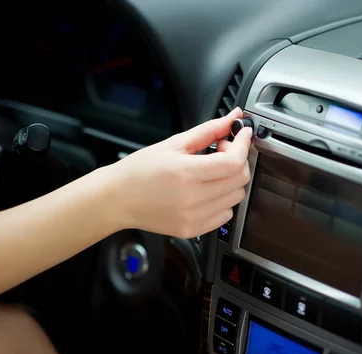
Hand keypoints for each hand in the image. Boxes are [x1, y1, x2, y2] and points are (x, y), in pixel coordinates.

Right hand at [107, 107, 251, 237]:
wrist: (117, 198)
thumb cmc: (140, 170)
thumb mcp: (174, 143)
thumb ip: (208, 130)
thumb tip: (233, 117)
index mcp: (186, 173)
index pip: (234, 162)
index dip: (243, 145)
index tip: (242, 135)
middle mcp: (193, 198)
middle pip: (240, 179)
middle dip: (238, 160)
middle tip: (222, 151)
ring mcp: (194, 217)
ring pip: (236, 197)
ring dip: (232, 181)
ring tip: (213, 171)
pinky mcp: (193, 229)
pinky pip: (225, 215)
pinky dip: (223, 201)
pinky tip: (208, 190)